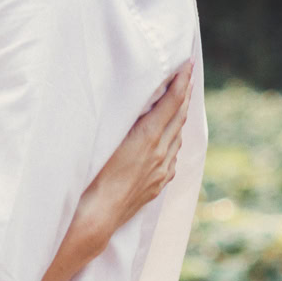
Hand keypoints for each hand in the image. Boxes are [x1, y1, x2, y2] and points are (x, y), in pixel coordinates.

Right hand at [86, 59, 193, 223]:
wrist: (98, 215)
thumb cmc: (93, 174)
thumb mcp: (107, 138)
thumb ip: (126, 118)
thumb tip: (139, 99)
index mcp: (148, 137)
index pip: (171, 102)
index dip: (180, 82)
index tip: (186, 65)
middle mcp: (161, 152)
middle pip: (178, 116)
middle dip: (184, 94)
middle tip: (188, 75)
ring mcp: (162, 170)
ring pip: (177, 136)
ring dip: (180, 116)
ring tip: (180, 101)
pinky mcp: (159, 183)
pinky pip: (173, 155)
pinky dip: (174, 139)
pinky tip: (171, 137)